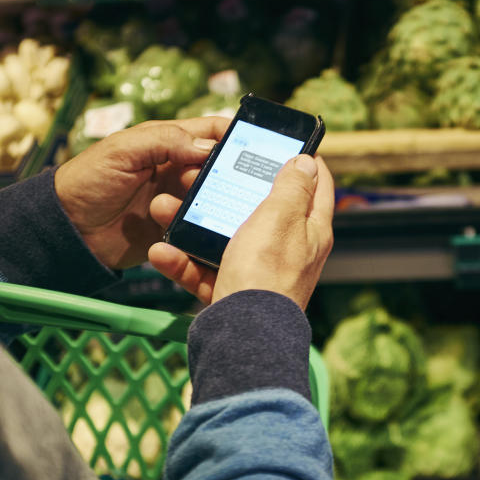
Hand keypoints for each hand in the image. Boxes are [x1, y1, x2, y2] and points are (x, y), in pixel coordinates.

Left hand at [54, 117, 230, 268]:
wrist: (68, 231)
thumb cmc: (87, 181)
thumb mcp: (122, 151)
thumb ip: (164, 141)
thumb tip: (208, 147)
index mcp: (169, 143)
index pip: (213, 132)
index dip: (236, 134)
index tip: (258, 145)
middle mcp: (179, 170)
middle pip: (222, 167)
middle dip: (233, 173)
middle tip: (234, 183)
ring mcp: (180, 201)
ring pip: (216, 199)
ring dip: (217, 203)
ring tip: (210, 208)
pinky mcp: (177, 230)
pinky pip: (202, 228)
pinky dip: (208, 229)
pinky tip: (213, 232)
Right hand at [149, 153, 333, 308]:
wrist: (244, 335)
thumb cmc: (267, 274)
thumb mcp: (280, 218)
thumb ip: (291, 188)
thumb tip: (307, 162)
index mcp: (309, 230)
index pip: (316, 186)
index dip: (301, 160)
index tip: (281, 144)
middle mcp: (289, 250)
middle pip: (260, 210)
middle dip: (227, 190)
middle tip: (204, 173)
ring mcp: (259, 272)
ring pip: (223, 239)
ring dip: (191, 225)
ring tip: (165, 209)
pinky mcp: (233, 292)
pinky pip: (204, 270)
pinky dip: (183, 262)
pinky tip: (163, 251)